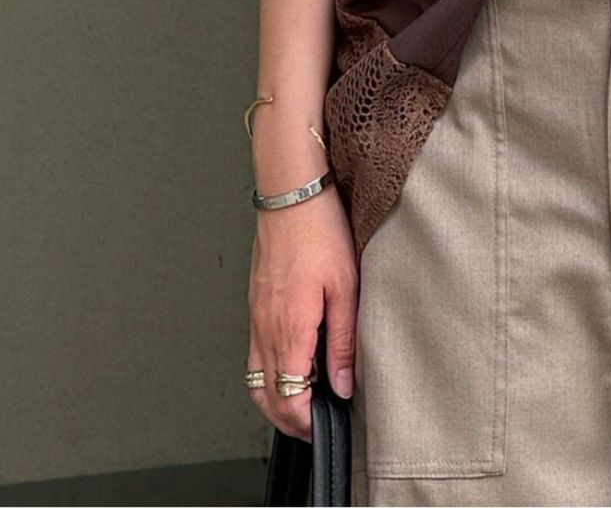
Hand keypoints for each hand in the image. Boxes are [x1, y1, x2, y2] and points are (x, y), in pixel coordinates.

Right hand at [246, 183, 357, 442]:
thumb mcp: (346, 288)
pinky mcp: (256, 304)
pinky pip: (255, 354)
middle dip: (290, 419)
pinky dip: (270, 373)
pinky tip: (294, 363)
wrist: (291, 194)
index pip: (287, 399)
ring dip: (277, 399)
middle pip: (267, 397)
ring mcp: (256, 316)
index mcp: (288, 329)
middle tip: (317, 424)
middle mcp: (265, 328)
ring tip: (307, 400)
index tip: (326, 426)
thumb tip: (341, 385)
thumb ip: (343, 342)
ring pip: (255, 379)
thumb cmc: (320, 231)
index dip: (305, 423)